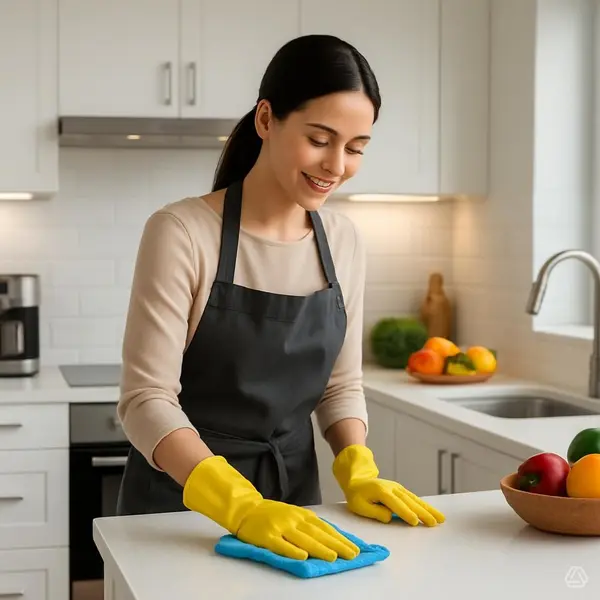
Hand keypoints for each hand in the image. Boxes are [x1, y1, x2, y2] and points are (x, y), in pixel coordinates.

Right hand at [183, 455, 359, 560]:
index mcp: (301, 515)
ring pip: (302, 539)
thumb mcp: (293, 515)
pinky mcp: (266, 536)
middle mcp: (293, 519)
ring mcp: (280, 527)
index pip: (325, 528)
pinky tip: (302, 558)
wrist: (246, 509)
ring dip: (319, 548)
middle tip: (352, 555)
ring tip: (334, 558)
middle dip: (336, 545)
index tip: (355, 548)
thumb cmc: (272, 514)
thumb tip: (332, 537)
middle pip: (318, 534)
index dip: (340, 538)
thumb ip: (309, 525)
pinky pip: (280, 545)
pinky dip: (291, 551)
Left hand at [333, 445, 445, 526]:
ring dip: (428, 509)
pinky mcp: (400, 490)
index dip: (405, 513)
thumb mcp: (360, 506)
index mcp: (381, 491)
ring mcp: (397, 488)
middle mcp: (392, 488)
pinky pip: (413, 498)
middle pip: (409, 502)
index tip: (415, 522)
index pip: (395, 504)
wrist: (358, 480)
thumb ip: (375, 512)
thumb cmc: (357, 496)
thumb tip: (390, 517)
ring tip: (440, 518)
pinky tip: (432, 512)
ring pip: (415, 499)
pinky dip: (424, 505)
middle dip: (422, 512)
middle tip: (434, 522)